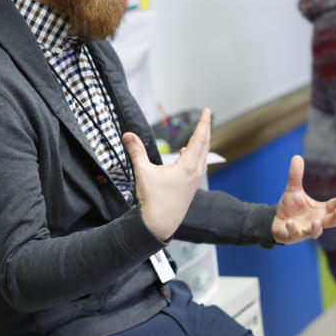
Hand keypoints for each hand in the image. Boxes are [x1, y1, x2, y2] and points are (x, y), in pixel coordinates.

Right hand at [123, 108, 210, 240]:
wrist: (160, 225)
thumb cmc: (153, 200)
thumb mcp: (143, 173)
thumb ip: (136, 152)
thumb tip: (127, 134)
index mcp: (187, 167)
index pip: (199, 139)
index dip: (204, 123)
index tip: (208, 111)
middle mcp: (194, 172)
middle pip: (204, 146)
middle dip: (205, 130)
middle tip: (207, 117)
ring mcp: (194, 181)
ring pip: (202, 156)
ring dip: (202, 143)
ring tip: (201, 133)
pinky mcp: (190, 187)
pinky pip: (198, 165)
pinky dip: (197, 155)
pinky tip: (188, 154)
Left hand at [271, 155, 335, 243]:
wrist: (278, 222)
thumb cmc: (291, 207)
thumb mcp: (293, 190)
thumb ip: (296, 175)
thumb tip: (297, 156)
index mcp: (320, 210)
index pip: (334, 205)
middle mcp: (317, 221)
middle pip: (331, 222)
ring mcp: (306, 230)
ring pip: (315, 232)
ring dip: (316, 228)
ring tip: (315, 222)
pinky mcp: (294, 236)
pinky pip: (295, 234)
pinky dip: (293, 229)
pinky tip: (290, 222)